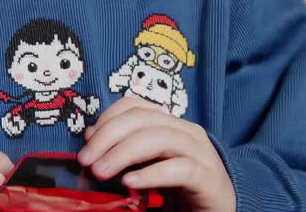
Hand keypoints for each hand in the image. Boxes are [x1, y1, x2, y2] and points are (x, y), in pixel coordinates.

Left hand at [78, 96, 234, 211]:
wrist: (220, 209)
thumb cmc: (180, 187)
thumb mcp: (147, 165)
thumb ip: (124, 151)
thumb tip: (91, 138)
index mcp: (169, 123)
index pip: (134, 105)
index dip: (107, 118)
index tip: (86, 142)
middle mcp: (186, 131)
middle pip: (141, 120)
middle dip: (108, 137)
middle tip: (85, 160)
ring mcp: (200, 152)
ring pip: (158, 139)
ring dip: (123, 153)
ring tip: (100, 171)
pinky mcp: (207, 177)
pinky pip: (179, 169)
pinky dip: (151, 174)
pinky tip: (130, 182)